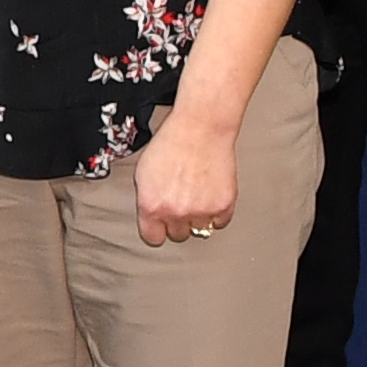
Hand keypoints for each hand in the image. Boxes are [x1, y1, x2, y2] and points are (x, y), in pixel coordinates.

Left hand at [132, 101, 242, 248]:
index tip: (162, 224)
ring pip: (200, 230)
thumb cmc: (171, 144)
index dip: (158, 229)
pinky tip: (212, 194)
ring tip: (198, 195)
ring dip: (199, 217)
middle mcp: (175, 213)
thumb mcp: (143, 173)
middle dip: (179, 221)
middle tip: (183, 201)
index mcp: (151, 206)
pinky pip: (220, 222)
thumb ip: (147, 200)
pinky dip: (218, 212)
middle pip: (178, 235)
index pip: (153, 238)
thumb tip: (151, 215)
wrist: (200, 128)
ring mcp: (201, 211)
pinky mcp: (223, 206)